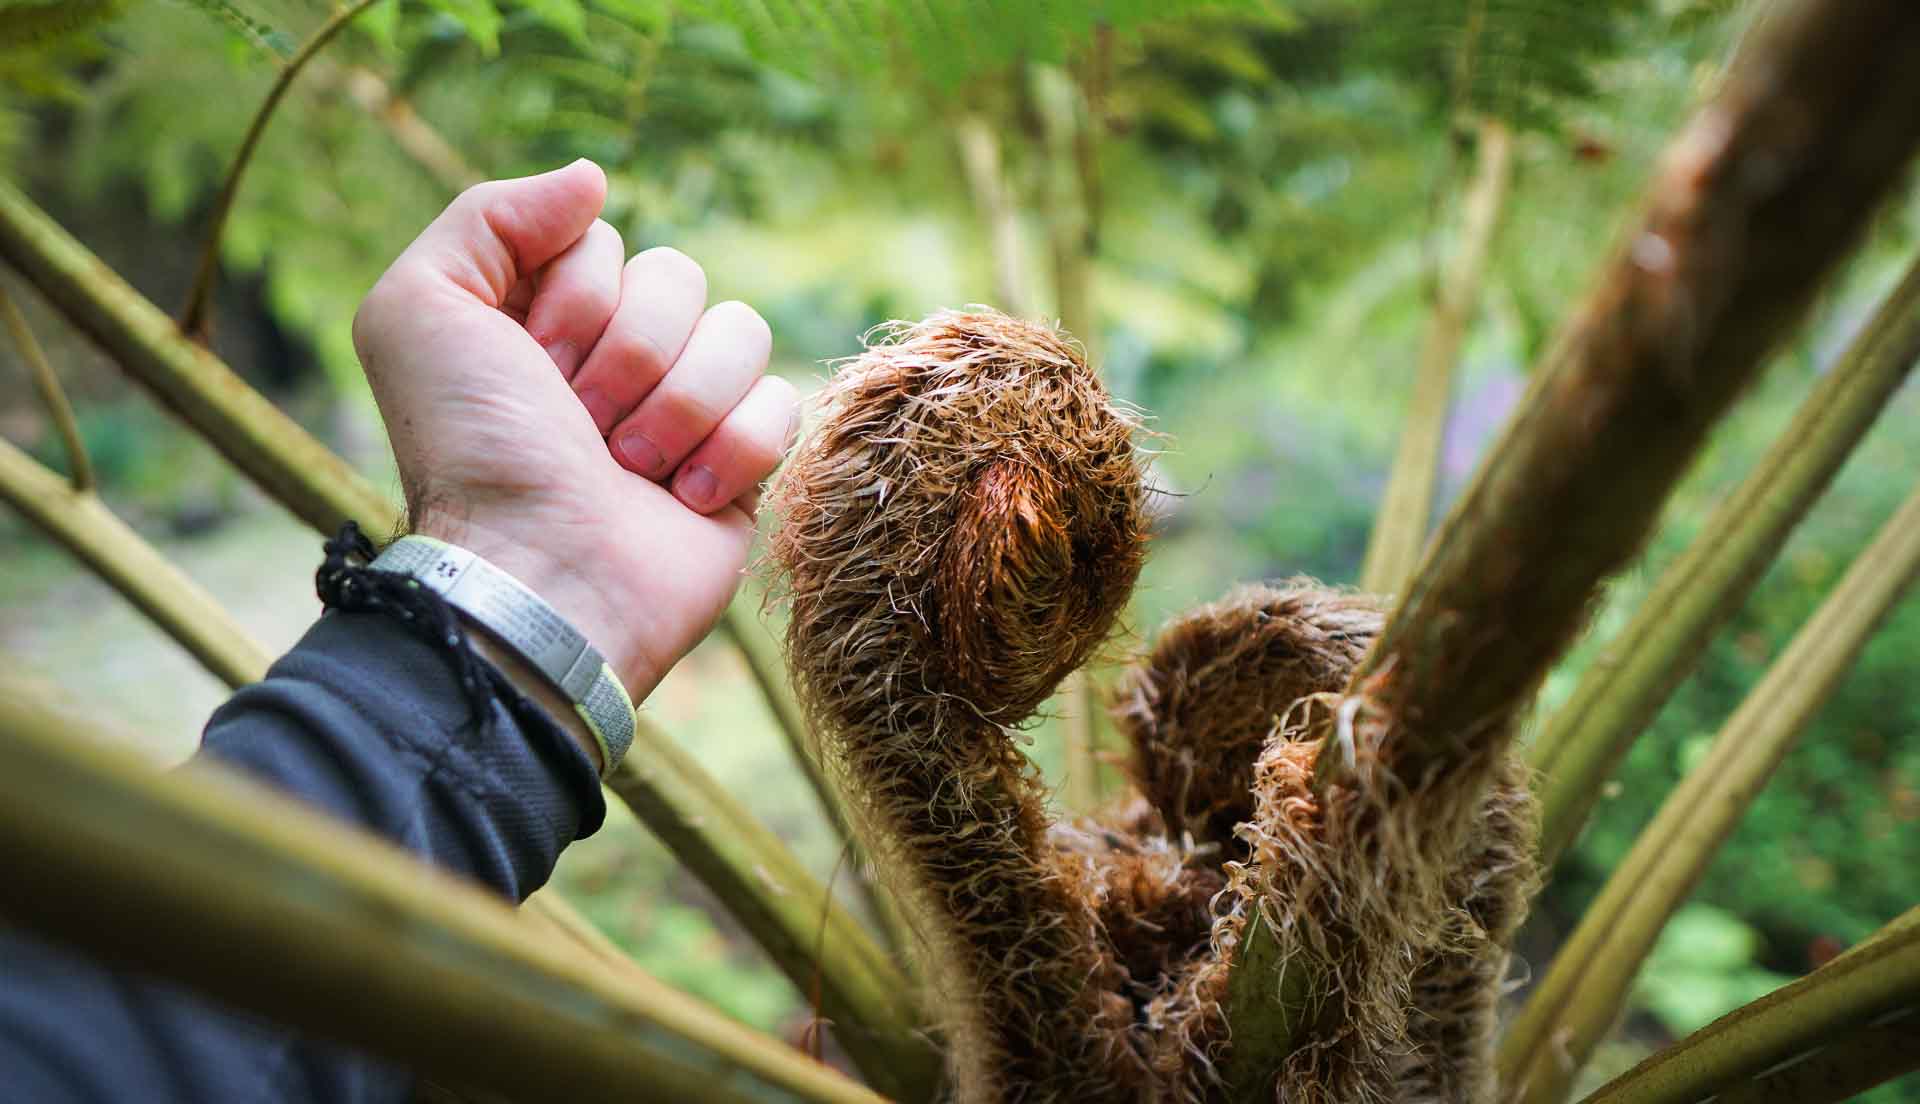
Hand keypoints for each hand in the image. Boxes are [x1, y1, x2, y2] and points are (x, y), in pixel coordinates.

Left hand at [352, 160, 793, 702]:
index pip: (605, 241)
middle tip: (582, 424)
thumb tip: (593, 178)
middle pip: (680, 277)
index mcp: (544, 318)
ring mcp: (685, 411)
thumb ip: (490, 214)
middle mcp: (617, 358)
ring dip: (680, 404)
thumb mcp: (421, 308)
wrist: (542, 575)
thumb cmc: (474, 452)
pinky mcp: (744, 466)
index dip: (576, 300)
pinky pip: (782, 401)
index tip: (532, 369)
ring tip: (631, 469)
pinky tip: (682, 499)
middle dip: (629, 355)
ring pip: (741, 331)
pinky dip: (733, 449)